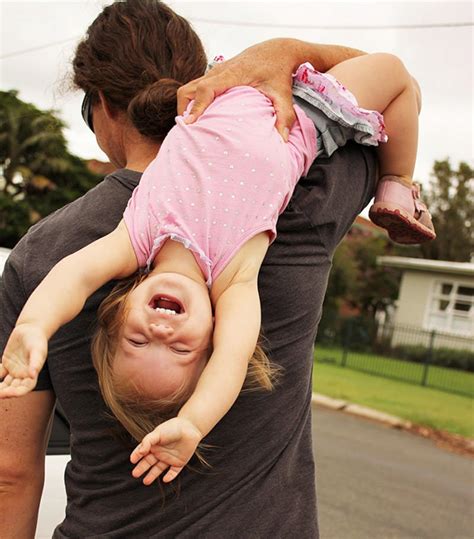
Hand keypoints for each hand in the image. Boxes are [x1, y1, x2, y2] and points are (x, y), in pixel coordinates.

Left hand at [0, 324, 47, 397]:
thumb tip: (33, 375)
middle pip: (12, 388)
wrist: (30, 328)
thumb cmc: (37, 339)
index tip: (6, 393)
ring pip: (4, 384)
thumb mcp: (38, 349)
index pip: (25, 388)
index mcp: (32, 374)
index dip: (16, 393)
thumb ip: (36, 362)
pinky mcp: (7, 364)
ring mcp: (14, 370)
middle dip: (4, 392)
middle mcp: (23, 374)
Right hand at [130, 417, 202, 484]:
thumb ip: (148, 441)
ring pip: (158, 469)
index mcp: (154, 444)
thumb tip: (140, 452)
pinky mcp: (179, 463)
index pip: (143, 451)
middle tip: (135, 474)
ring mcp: (169, 458)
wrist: (190, 427)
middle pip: (149, 462)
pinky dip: (170, 476)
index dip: (137, 455)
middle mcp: (160, 452)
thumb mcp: (158, 433)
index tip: (132, 460)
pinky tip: (165, 479)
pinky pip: (173, 472)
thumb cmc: (172, 428)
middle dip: (142, 468)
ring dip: (152, 475)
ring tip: (145, 481)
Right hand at [177, 38, 301, 140]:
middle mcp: (218, 72)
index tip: (189, 124)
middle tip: (189, 132)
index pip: (205, 89)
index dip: (196, 107)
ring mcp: (214, 72)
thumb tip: (282, 140)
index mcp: (232, 75)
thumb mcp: (284, 95)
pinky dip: (193, 103)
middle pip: (188, 90)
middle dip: (185, 111)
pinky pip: (195, 89)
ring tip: (193, 129)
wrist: (277, 50)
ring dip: (186, 108)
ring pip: (188, 89)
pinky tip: (201, 119)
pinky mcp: (215, 75)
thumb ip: (284, 116)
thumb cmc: (279, 72)